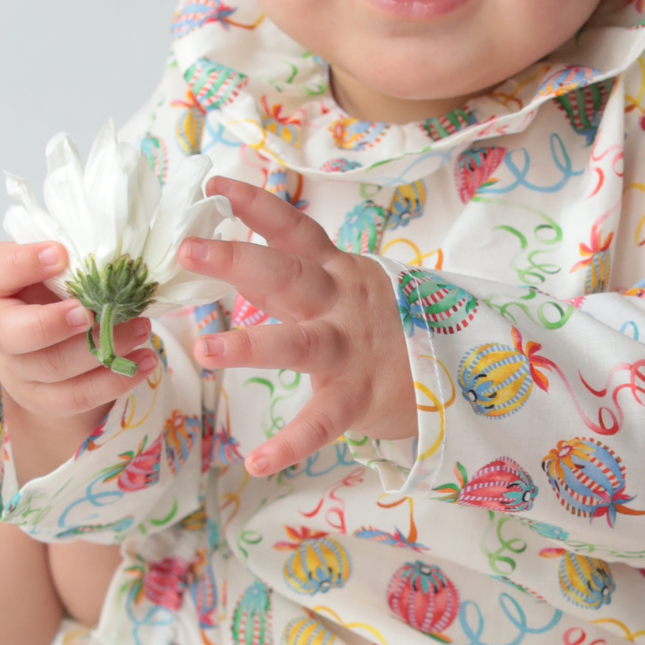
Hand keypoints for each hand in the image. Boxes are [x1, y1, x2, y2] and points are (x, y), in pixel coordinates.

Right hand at [0, 240, 157, 472]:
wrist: (54, 347)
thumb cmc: (58, 295)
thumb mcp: (60, 272)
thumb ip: (76, 262)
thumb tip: (119, 255)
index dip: (23, 262)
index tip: (61, 253)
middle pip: (9, 333)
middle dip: (52, 323)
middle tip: (91, 312)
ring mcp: (17, 370)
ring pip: (52, 367)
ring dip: (101, 348)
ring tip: (141, 328)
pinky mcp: (42, 399)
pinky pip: (76, 397)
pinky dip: (114, 380)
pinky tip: (145, 361)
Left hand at [179, 177, 416, 476]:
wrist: (455, 370)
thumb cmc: (382, 326)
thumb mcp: (341, 290)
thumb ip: (291, 277)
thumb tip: (232, 260)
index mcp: (335, 271)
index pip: (293, 228)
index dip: (254, 204)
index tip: (212, 182)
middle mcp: (341, 302)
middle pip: (288, 274)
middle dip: (238, 260)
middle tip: (189, 250)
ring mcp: (351, 349)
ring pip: (299, 344)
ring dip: (251, 344)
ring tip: (205, 350)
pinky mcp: (360, 397)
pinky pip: (322, 422)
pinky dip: (290, 444)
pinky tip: (256, 462)